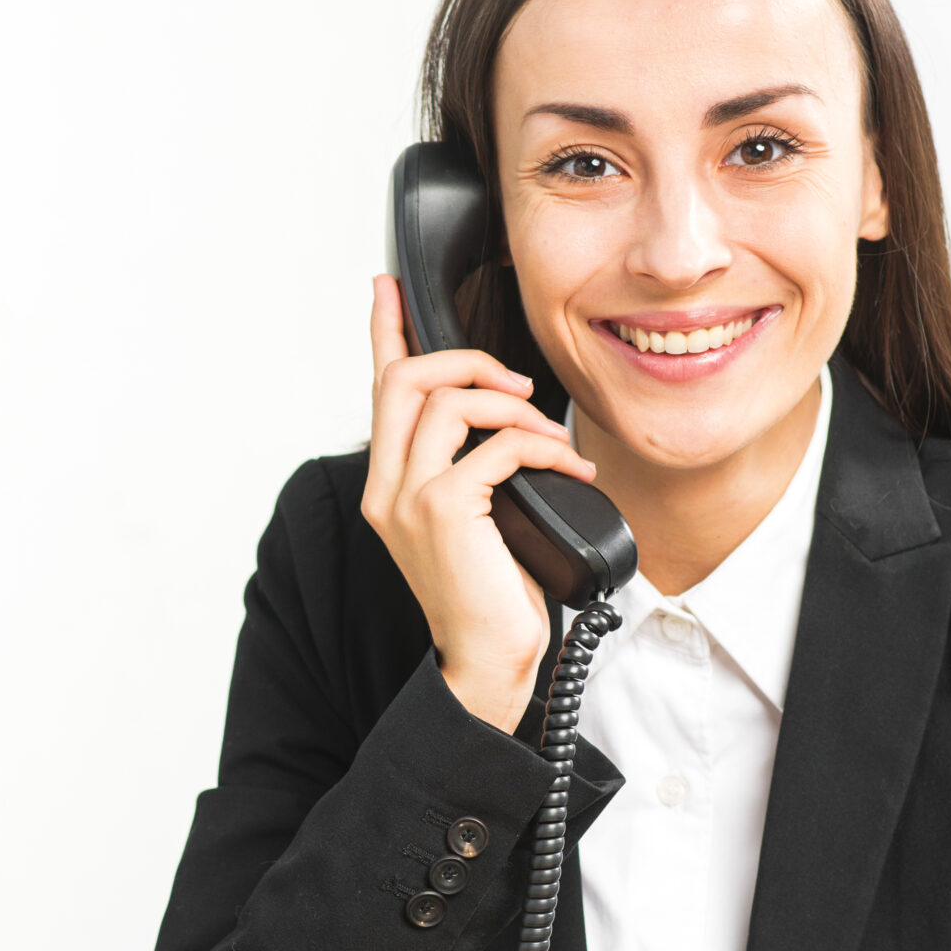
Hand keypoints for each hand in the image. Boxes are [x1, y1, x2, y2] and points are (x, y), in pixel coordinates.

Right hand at [361, 276, 595, 729]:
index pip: (379, 390)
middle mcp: (387, 487)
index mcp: (388, 485)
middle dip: (467, 359)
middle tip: (517, 382)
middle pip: (407, 378)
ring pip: (449, 401)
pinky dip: (542, 446)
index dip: (384, 332)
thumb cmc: (492, 599)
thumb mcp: (479, 518)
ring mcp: (410, 498)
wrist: (491, 662)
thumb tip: (511, 418)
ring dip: (513, 405)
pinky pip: (496, 445)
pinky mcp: (444, 511)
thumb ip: (474, 467)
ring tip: (550, 435)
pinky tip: (571, 467)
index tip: (387, 287)